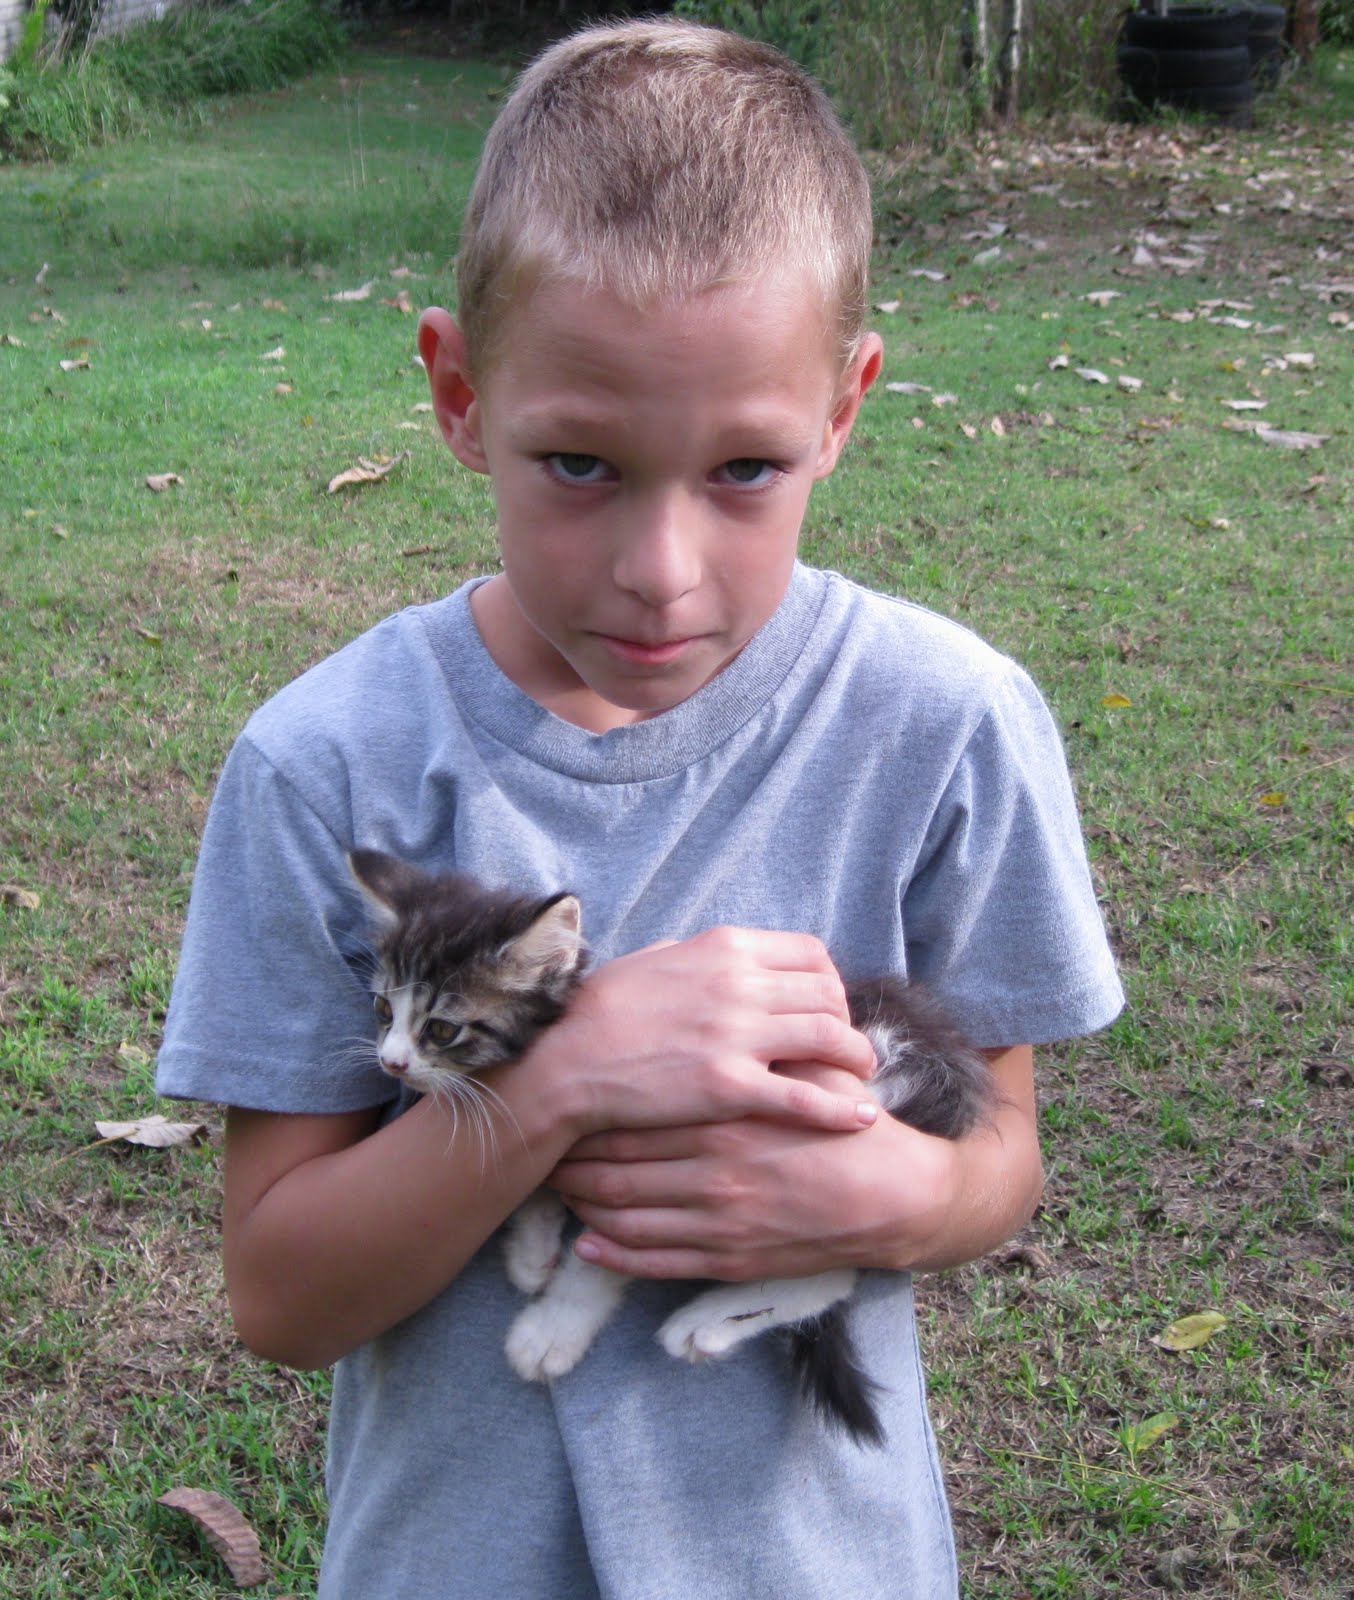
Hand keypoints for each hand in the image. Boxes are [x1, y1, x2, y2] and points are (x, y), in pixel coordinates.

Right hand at [534, 927, 879, 1139]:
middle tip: (845, 1045)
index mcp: (724, 948)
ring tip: (861, 1075)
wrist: (567, 1061)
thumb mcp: (653, 960)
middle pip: (828, 994)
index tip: (825, 1004)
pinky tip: (862, 1117)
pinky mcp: (730, 1087)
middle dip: (847, 1019)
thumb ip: (698, 955)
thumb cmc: (601, 1012)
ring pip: (829, 1038)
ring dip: (856, 1057)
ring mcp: (737, 1036)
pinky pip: (806, 1096)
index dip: (828, 980)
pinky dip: (842, 1107)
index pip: (810, 952)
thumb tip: (723, 956)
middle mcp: (740, 984)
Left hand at [550, 1046, 1042, 1281]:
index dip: (598, 1111)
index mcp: (730, 1117)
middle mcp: (716, 1171)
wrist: (894, 1198)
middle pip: (621, 1165)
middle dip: (579, 1157)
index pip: (640, 1115)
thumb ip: (758, 1053)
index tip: (575, 1098)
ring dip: (586, 1203)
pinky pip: (656, 1262)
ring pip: (627, 1215)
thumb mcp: (805, 1075)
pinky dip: (615, 1255)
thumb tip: (710, 1018)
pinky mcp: (728, 1260)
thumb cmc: (847, 1130)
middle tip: (549, 1144)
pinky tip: (587, 1245)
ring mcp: (719, 1222)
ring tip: (559, 1188)